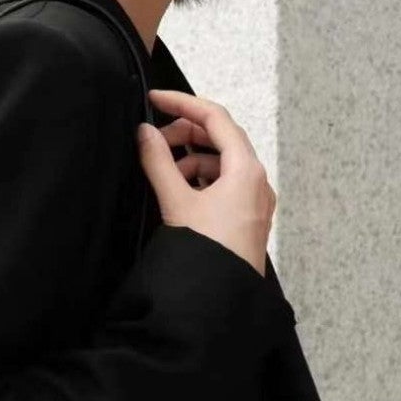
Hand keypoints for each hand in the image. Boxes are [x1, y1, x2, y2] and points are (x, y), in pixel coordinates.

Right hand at [136, 88, 275, 276]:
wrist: (222, 301)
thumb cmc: (208, 256)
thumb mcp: (176, 203)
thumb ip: (157, 163)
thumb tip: (145, 133)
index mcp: (245, 169)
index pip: (215, 117)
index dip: (182, 103)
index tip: (155, 99)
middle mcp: (256, 181)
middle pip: (220, 139)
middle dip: (186, 135)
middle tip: (154, 141)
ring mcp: (254, 201)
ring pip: (221, 165)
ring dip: (191, 162)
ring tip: (164, 176)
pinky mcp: (247, 219)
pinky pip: (225, 187)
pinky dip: (201, 183)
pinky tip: (180, 197)